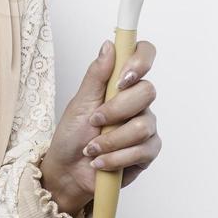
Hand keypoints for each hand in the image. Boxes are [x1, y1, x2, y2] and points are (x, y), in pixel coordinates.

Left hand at [39, 38, 161, 216]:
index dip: (141, 60)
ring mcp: (146, 126)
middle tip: (94, 121)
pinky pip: (141, 150)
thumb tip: (109, 45)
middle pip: (147, 92)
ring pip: (142, 125)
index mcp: (121, 84)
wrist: (68, 171)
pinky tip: (101, 161)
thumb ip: (96, 75)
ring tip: (92, 148)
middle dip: (115, 110)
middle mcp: (138, 102)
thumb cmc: (72, 135)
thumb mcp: (78, 103)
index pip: (144, 56)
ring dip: (110, 140)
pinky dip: (115, 158)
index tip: (123, 77)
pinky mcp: (148, 151)